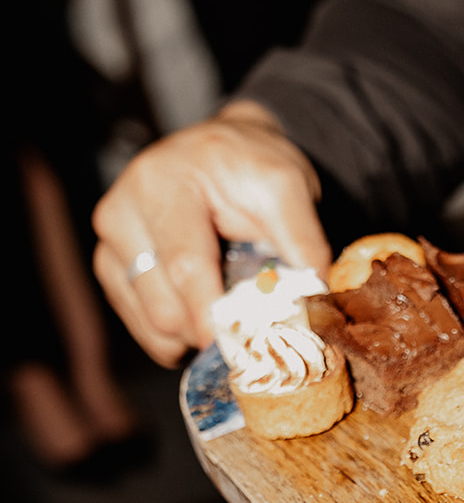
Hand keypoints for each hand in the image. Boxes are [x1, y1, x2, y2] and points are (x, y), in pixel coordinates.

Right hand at [93, 102, 330, 366]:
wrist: (220, 153)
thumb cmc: (251, 170)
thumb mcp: (288, 187)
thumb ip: (303, 241)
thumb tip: (316, 302)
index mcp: (165, 183)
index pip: (185, 265)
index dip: (213, 315)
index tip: (241, 348)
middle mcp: (123, 209)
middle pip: (163, 306)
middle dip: (210, 330)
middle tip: (249, 329)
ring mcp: (109, 241)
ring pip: (152, 325)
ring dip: (195, 336)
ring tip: (226, 312)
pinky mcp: (108, 268)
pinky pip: (143, 330)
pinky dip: (177, 338)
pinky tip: (202, 317)